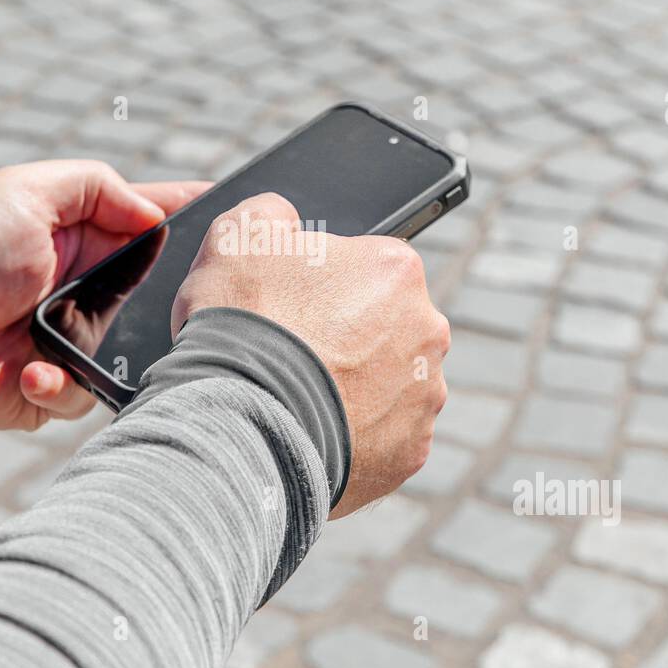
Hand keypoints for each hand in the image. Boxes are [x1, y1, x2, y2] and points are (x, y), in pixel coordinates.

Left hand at [0, 160, 206, 429]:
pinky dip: (59, 383)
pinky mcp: (55, 388)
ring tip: (68, 339)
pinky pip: (87, 393)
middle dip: (179, 299)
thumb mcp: (26, 192)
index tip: (250, 218)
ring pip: (137, 353)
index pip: (160, 224)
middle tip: (195, 301)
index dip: (202, 221)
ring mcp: (77, 340)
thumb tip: (157, 215)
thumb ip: (97, 187)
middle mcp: (92, 290)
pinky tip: (29, 371)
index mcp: (90, 238)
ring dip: (110, 348)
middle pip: (164, 295)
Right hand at [172, 193, 450, 517]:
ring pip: (390, 385)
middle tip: (293, 355)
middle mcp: (429, 330)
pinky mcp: (410, 451)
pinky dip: (354, 437)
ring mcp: (425, 396)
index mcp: (396, 269)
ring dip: (355, 389)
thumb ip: (272, 215)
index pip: (365, 269)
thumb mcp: (239, 236)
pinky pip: (384, 438)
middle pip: (386, 328)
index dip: (322, 287)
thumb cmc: (243, 324)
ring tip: (299, 398)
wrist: (241, 422)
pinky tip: (313, 431)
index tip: (291, 309)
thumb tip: (284, 220)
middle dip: (347, 339)